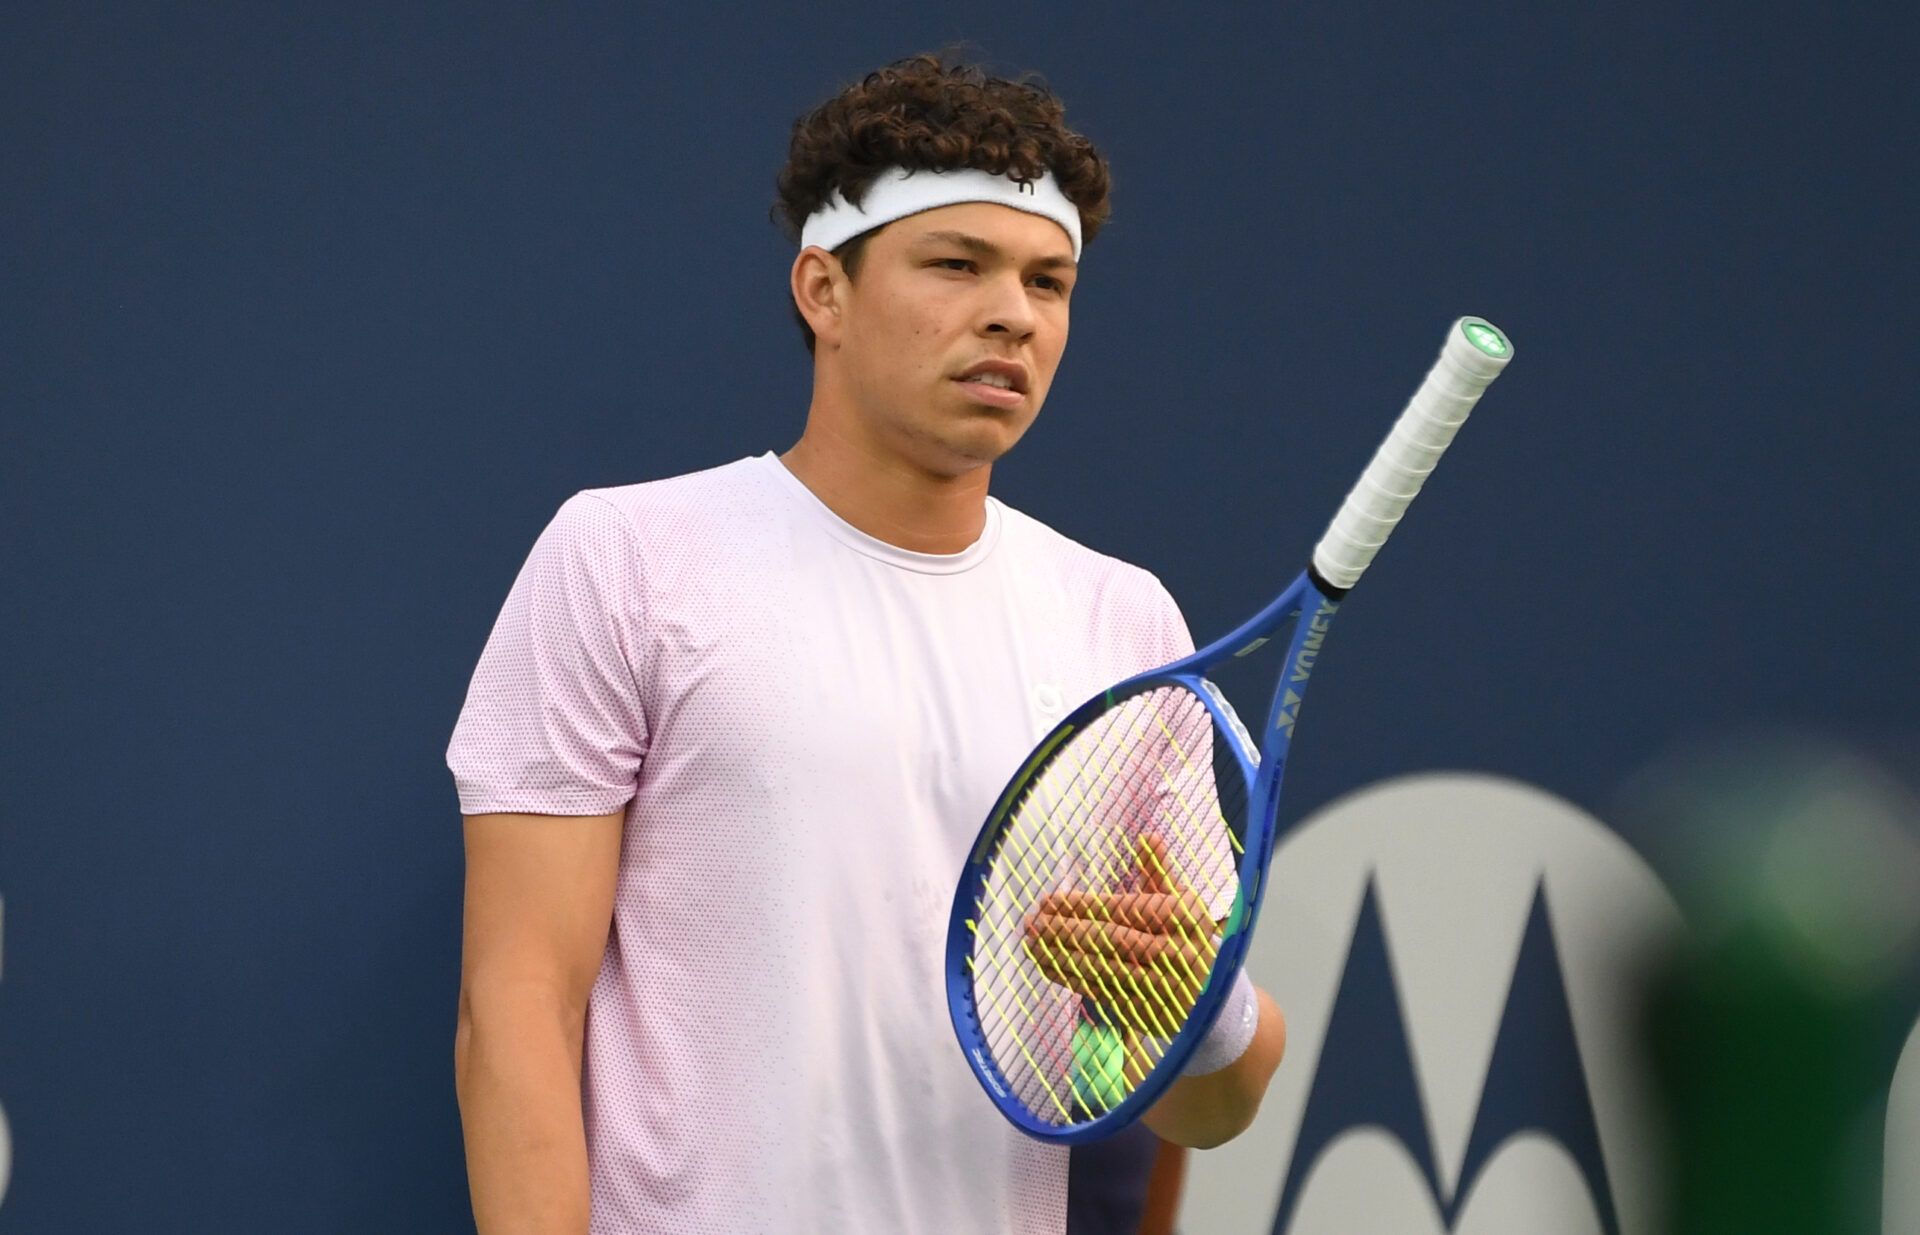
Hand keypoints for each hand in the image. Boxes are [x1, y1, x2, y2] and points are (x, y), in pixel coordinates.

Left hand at [1021, 834, 1220, 1037]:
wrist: (1212, 994)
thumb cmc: (1186, 936)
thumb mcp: (1182, 902)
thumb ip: (1158, 872)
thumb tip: (1147, 836)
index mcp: (1184, 918)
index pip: (1125, 910)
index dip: (1084, 906)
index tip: (1049, 900)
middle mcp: (1178, 952)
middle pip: (1113, 940)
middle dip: (1068, 931)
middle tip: (1032, 922)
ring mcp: (1163, 985)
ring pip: (1104, 969)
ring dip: (1063, 957)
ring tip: (1031, 943)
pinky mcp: (1148, 1010)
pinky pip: (1103, 992)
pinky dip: (1072, 979)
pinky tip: (1048, 965)